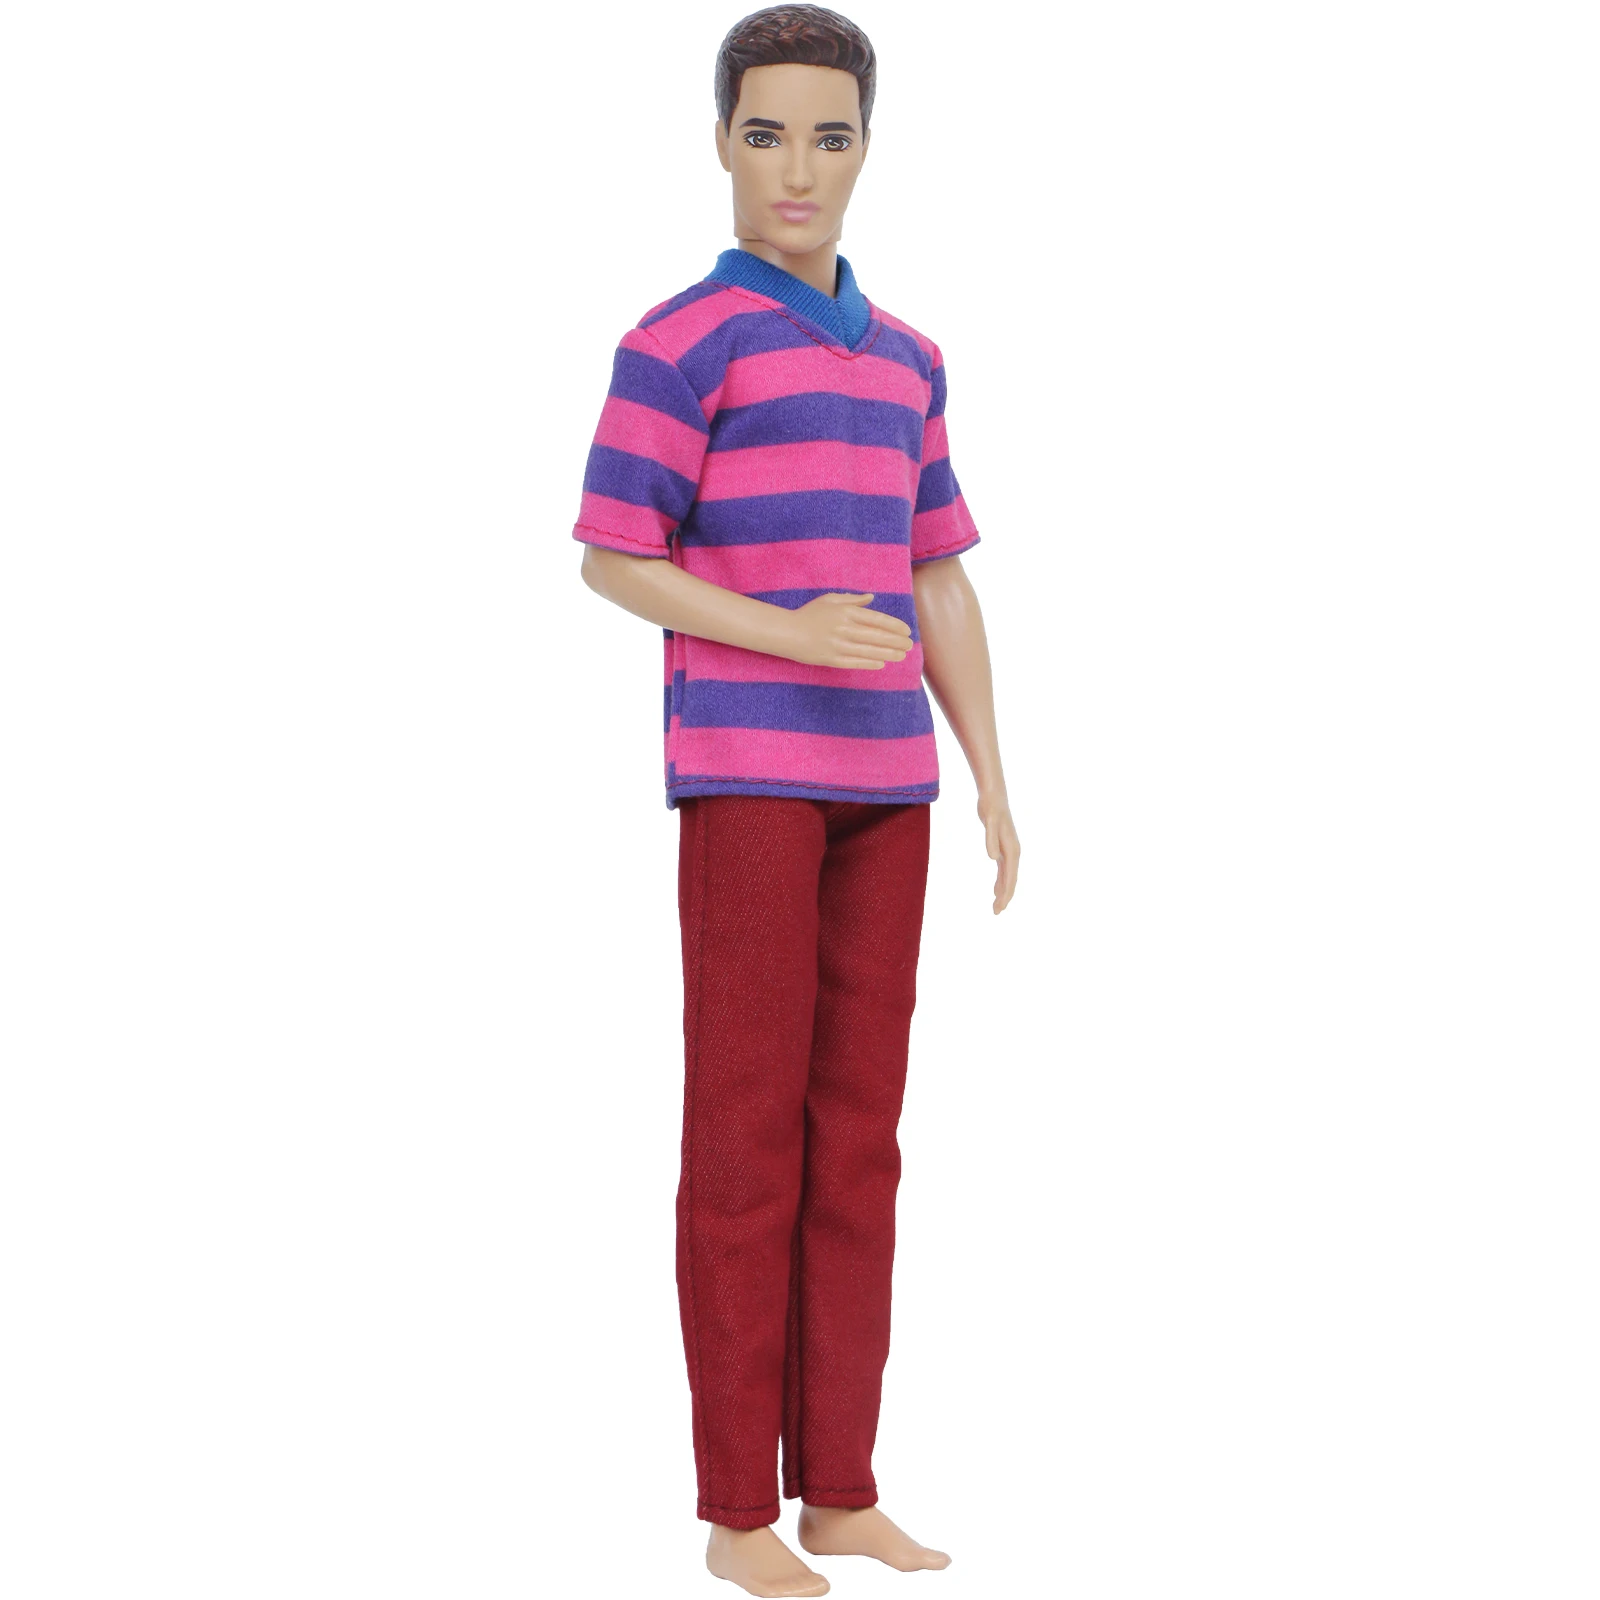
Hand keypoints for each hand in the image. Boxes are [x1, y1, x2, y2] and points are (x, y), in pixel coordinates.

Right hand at [780, 592, 912, 669]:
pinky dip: (869, 663)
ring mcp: (838, 646)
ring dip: (888, 653)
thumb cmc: (809, 614)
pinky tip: (881, 663)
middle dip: (896, 641)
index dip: (894, 626)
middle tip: (910, 645)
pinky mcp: (832, 659)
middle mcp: (844, 629)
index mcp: (845, 613)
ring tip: (901, 656)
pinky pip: (855, 662)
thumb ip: (852, 600)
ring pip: (869, 651)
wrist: (787, 633)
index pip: (876, 619)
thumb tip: (871, 598)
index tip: (906, 631)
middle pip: (876, 636)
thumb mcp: (830, 600)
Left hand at [979, 791, 1018, 912]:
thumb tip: (993, 858)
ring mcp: (1009, 849)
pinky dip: (1001, 880)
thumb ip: (991, 839)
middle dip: (1005, 897)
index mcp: (1012, 849)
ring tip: (997, 906)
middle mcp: (1013, 851)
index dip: (1006, 893)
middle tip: (996, 912)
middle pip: (1010, 879)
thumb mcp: (989, 822)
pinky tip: (996, 888)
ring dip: (1003, 890)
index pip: (1010, 877)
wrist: (994, 795)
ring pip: (1007, 875)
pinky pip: (1004, 869)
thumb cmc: (991, 807)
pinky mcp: (1002, 846)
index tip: (999, 907)